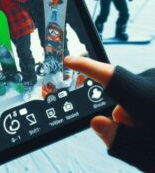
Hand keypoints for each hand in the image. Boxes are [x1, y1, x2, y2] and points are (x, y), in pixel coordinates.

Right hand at [64, 56, 154, 170]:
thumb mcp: (147, 155)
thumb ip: (117, 140)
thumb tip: (98, 122)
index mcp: (147, 98)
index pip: (108, 76)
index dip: (85, 67)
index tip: (69, 60)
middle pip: (124, 93)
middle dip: (124, 113)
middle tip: (141, 135)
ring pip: (139, 96)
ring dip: (142, 114)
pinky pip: (150, 93)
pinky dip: (152, 109)